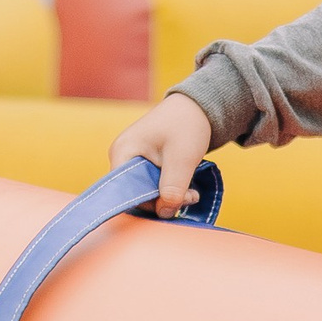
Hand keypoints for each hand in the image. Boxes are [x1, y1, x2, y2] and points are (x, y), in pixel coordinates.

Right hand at [109, 93, 216, 218]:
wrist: (199, 107)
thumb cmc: (187, 125)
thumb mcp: (182, 158)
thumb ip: (173, 187)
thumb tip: (164, 213)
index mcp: (122, 152)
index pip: (125, 191)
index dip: (149, 202)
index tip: (176, 202)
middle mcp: (122, 156)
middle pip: (137, 192)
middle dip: (164, 199)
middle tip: (191, 196)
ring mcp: (133, 159)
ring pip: (148, 189)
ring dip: (171, 195)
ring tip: (193, 191)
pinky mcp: (146, 162)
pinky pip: (154, 183)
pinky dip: (171, 187)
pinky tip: (187, 186)